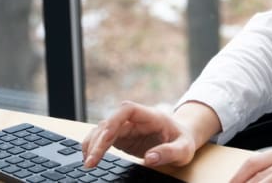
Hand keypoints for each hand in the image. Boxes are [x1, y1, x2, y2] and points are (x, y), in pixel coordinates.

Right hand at [81, 101, 199, 168]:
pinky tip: (88, 156)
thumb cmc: (183, 140)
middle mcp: (136, 119)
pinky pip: (103, 138)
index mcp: (151, 116)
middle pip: (110, 122)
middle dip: (99, 140)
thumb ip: (169, 152)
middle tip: (91, 161)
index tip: (106, 137)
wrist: (182, 137)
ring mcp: (127, 127)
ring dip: (93, 143)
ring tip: (87, 162)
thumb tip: (150, 158)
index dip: (114, 120)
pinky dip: (94, 146)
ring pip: (103, 129)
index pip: (127, 110)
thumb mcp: (183, 149)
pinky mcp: (122, 136)